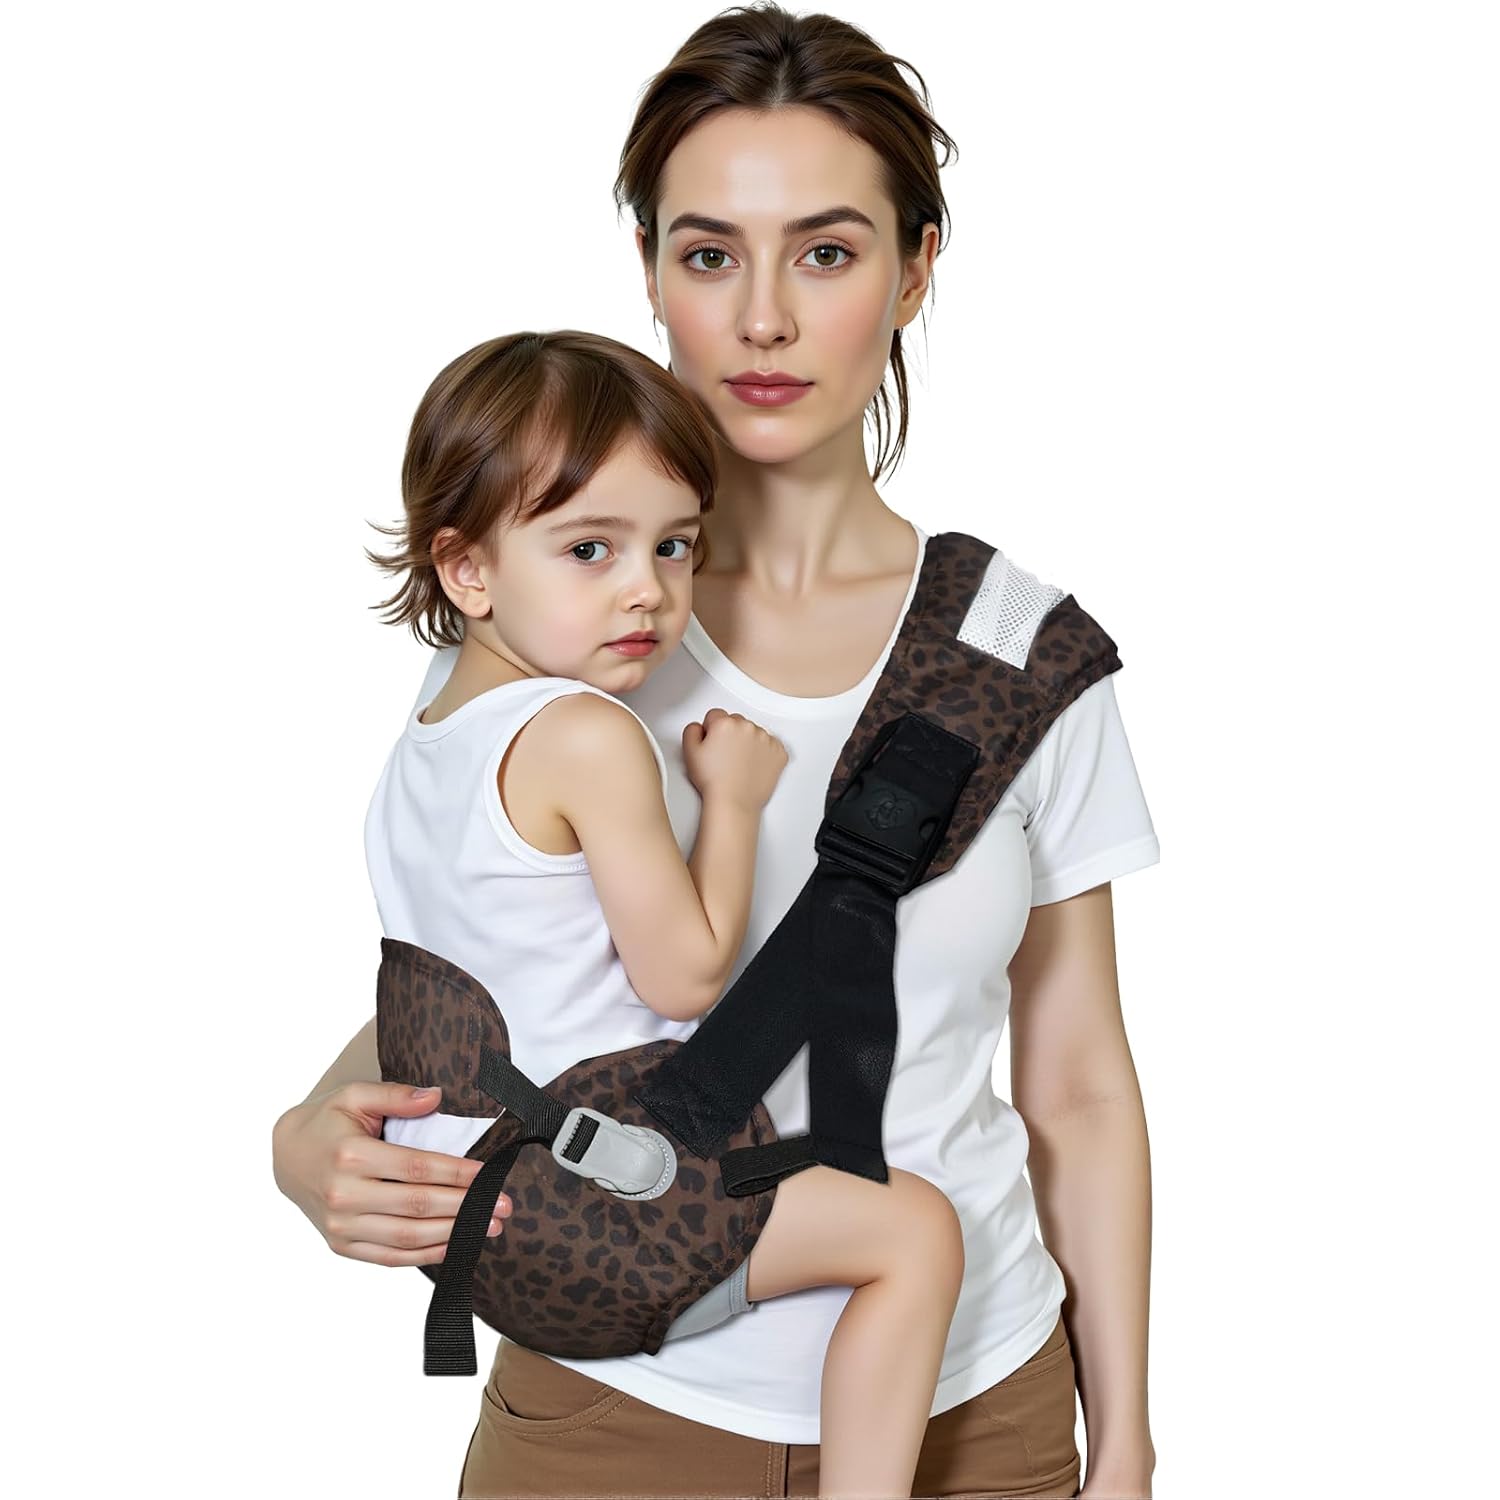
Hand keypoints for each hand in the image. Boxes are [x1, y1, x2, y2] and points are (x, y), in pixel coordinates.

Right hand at [271, 1081, 512, 1265]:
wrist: (285, 1156)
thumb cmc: (327, 1122)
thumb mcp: (355, 1094)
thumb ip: (396, 1095)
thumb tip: (436, 1097)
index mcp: (350, 1155)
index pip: (416, 1168)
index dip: (457, 1174)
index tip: (489, 1175)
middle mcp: (343, 1195)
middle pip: (417, 1206)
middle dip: (466, 1207)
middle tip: (504, 1206)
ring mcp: (340, 1226)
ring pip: (407, 1237)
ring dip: (453, 1235)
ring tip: (489, 1228)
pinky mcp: (341, 1246)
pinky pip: (389, 1258)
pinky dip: (425, 1256)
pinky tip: (455, 1246)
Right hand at [682, 708, 787, 811]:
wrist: (733, 802)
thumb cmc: (713, 781)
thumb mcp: (689, 752)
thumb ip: (692, 730)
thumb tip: (700, 726)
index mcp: (725, 723)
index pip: (715, 715)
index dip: (711, 731)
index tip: (713, 744)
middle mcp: (747, 727)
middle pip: (736, 721)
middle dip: (730, 734)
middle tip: (725, 756)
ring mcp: (766, 739)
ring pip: (754, 732)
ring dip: (747, 742)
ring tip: (739, 764)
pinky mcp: (779, 752)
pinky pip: (771, 745)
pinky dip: (764, 752)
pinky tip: (753, 765)